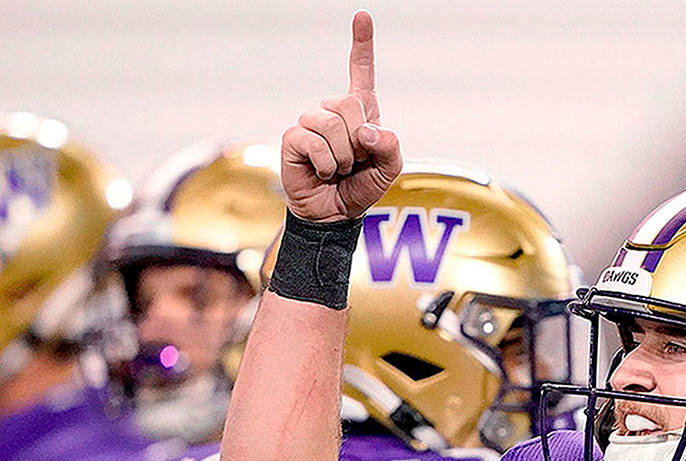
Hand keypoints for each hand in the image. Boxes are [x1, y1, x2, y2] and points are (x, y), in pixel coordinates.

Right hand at [281, 10, 402, 221]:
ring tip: (339, 169)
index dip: (362, 45)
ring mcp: (310, 123)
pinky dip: (326, 163)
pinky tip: (322, 172)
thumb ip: (390, 147)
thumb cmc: (361, 186)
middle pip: (349, 103)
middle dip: (359, 140)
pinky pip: (313, 141)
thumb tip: (368, 132)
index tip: (362, 16)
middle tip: (355, 162)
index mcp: (360, 113)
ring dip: (343, 157)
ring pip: (331, 124)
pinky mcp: (293, 138)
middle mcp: (333, 112)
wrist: (336, 213)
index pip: (361, 73)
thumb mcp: (389, 169)